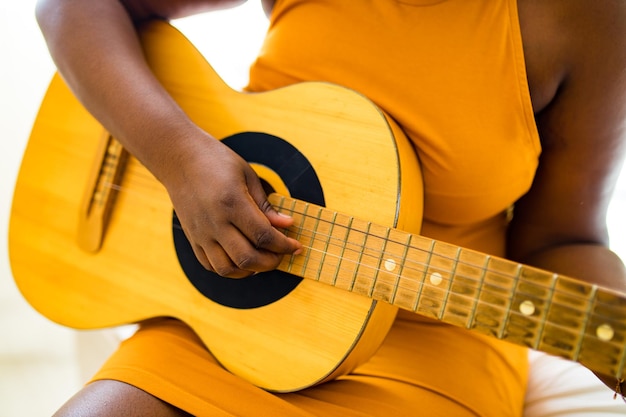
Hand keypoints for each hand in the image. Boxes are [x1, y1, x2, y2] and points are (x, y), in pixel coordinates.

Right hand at [163, 136, 301, 277]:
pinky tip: (242, 261)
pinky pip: (211, 265)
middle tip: (281, 254)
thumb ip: (266, 206)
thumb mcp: (248, 176)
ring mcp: (201, 233)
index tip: (296, 246)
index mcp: (231, 202)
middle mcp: (214, 222)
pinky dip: (230, 269)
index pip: (263, 236)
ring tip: (262, 260)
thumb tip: (286, 226)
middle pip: (247, 258)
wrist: (179, 158)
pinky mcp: (192, 238)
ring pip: (227, 269)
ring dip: (250, 270)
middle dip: (271, 262)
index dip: (284, 245)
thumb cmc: (217, 161)